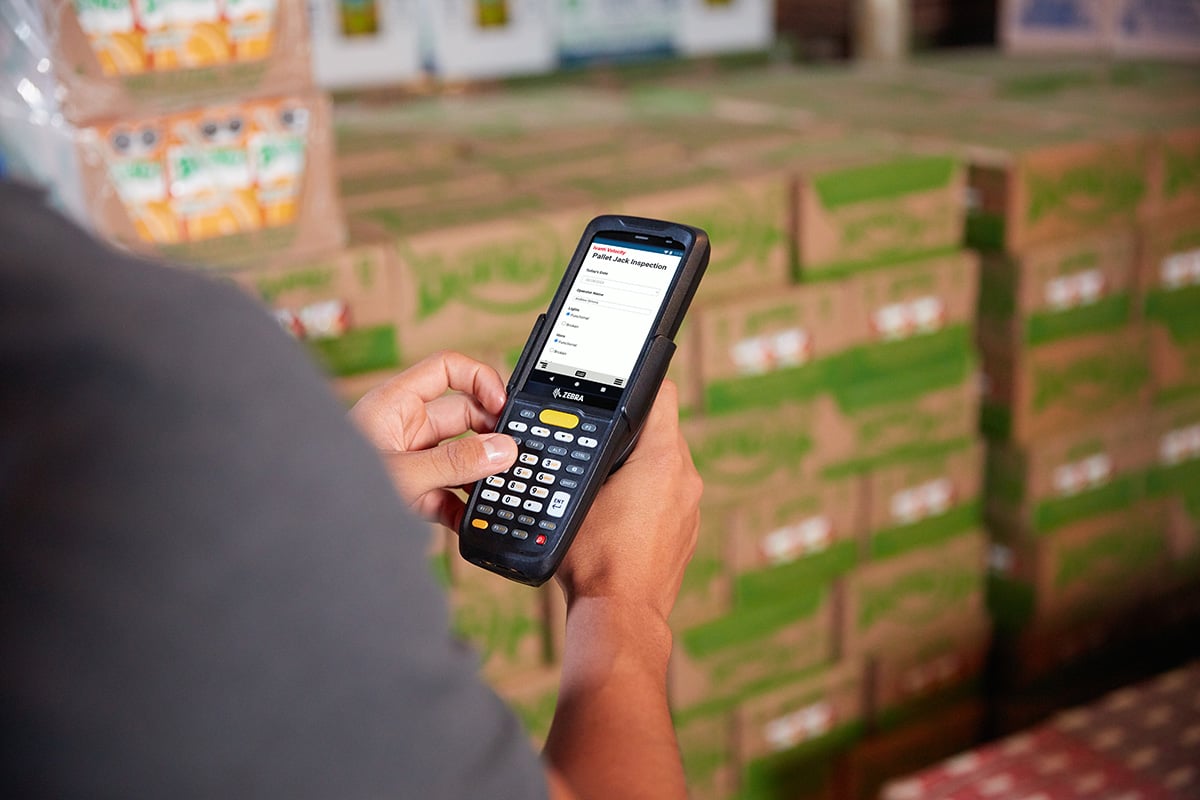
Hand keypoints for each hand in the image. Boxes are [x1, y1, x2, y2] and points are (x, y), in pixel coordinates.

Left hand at [348, 351, 518, 530]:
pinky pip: (446, 493)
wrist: (301, 535)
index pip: (448, 369)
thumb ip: (456, 462)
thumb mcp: (404, 474)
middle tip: (512, 455)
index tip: (503, 406)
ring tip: (497, 490)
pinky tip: (471, 521)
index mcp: (396, 403)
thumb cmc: (331, 491)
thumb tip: (502, 450)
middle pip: (462, 416)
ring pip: (458, 458)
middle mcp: (403, 427)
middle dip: (488, 435)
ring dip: (477, 475)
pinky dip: (461, 507)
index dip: (480, 380)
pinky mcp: (410, 493)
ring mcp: (408, 460)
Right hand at [554, 380, 702, 622]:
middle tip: (596, 446)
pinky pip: (669, 496)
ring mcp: (691, 507)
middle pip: (662, 431)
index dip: (638, 386)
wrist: (619, 614)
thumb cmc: (595, 560)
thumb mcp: (576, 494)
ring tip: (603, 485)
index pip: (662, 395)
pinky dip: (648, 496)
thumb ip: (587, 458)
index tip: (618, 390)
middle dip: (630, 434)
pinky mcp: (687, 531)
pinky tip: (618, 514)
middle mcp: (686, 479)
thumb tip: (581, 438)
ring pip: (665, 465)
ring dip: (638, 467)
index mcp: (663, 460)